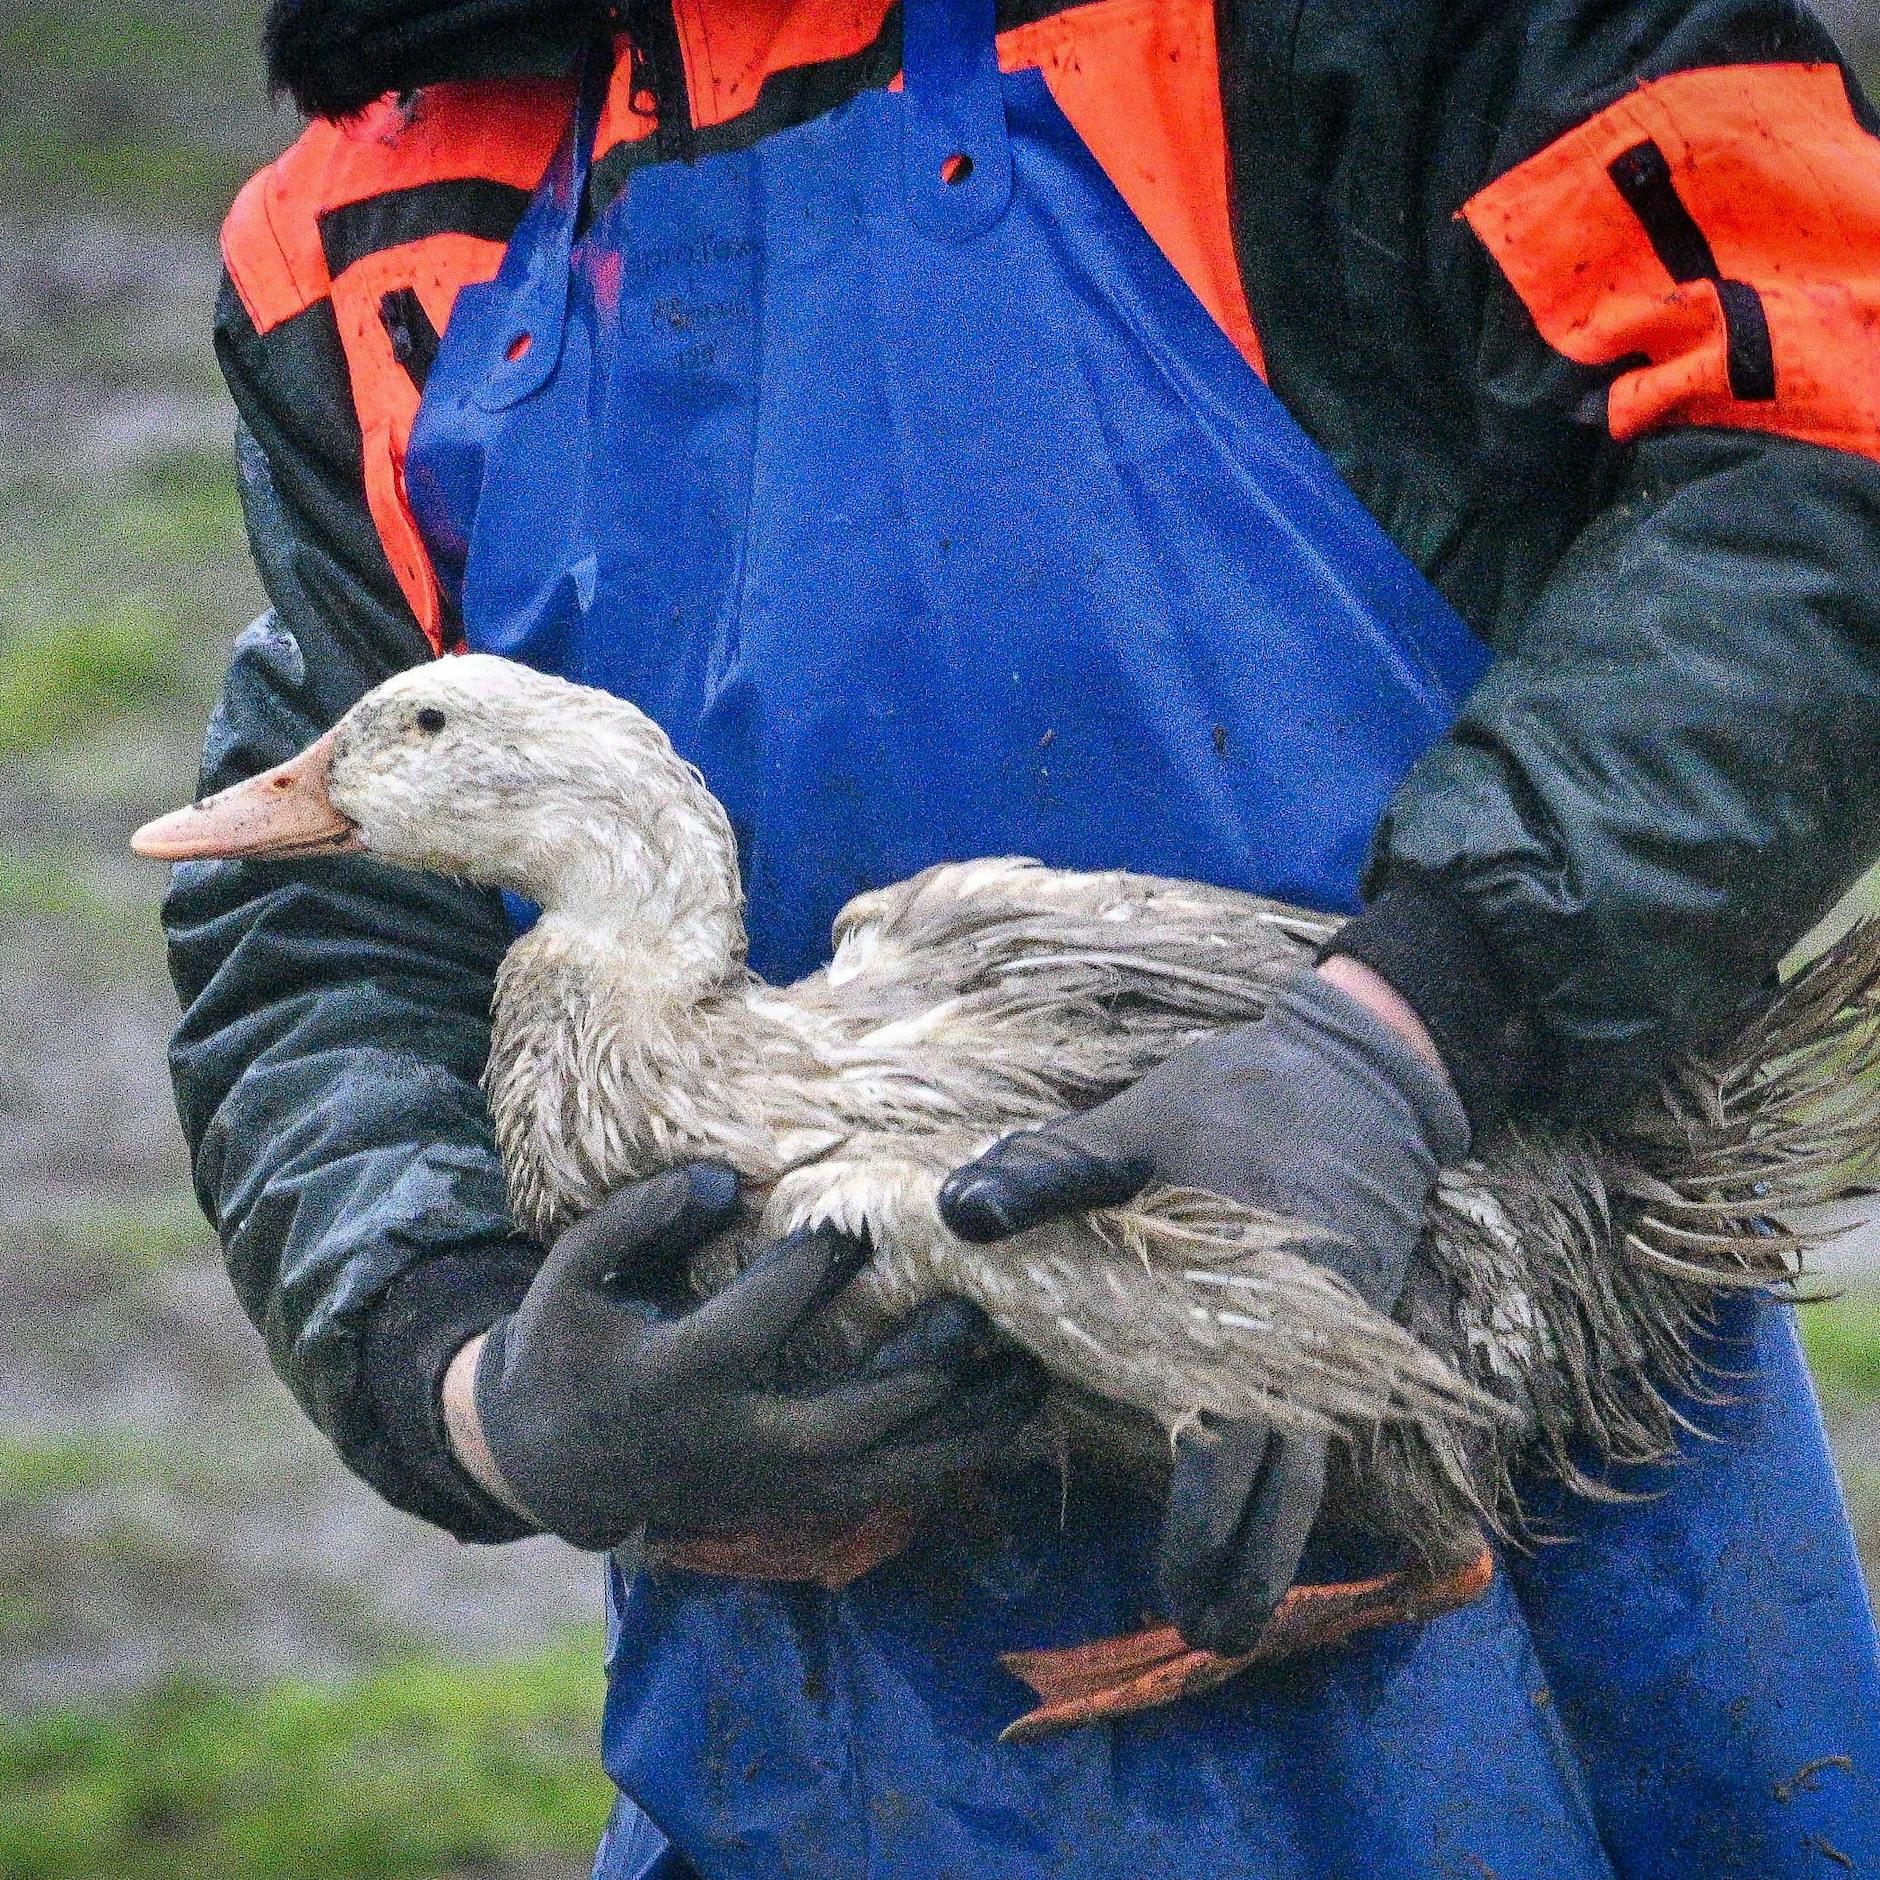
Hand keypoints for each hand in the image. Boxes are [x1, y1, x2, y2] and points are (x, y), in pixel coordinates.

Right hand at [452, 1163, 1046, 1550]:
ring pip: (883, 1476)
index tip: (860, 1222)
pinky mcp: (797, 1506)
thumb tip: (722, 1180)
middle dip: (914, 1371)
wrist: (557, 1462)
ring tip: (1031, 1372)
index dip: (805, 1274)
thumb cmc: (571, 1340)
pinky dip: (955, 1457)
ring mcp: (770, 1487)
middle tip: (973, 1305)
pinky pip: (891, 1492)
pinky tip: (1011, 1413)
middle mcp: (729, 1444)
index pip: (749, 1329)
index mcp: (669, 1381)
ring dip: (962, 1431)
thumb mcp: (573, 1269)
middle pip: (839, 1424)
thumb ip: (639, 1217)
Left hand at [939, 962, 1467, 1652]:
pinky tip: (1253, 1516)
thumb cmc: (1243, 1095)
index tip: (1184, 1594)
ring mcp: (1328, 1345)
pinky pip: (1313, 1428)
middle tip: (1203, 1634)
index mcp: (1250, 1309)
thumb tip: (957, 1217)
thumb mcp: (1141, 1119)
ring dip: (1274, 1539)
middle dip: (1248, 1565)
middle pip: (1288, 1483)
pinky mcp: (1336, 1335)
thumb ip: (1053, 1172)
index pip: (1237, 1447)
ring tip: (1228, 1614)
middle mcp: (1300, 1346)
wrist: (1366, 1070)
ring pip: (1309, 1466)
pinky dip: (1282, 1484)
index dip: (1213, 1526)